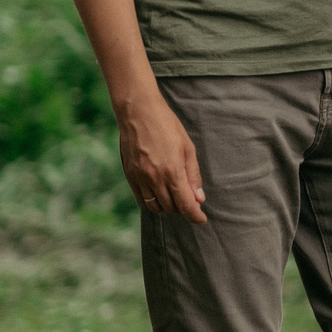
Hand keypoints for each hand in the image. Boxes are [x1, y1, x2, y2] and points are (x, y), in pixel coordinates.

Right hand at [119, 95, 206, 222]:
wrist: (138, 112)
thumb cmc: (167, 126)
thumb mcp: (188, 148)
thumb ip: (193, 176)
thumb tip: (198, 198)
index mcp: (172, 172)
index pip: (185, 205)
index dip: (195, 216)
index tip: (201, 219)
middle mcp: (154, 178)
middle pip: (171, 208)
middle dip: (183, 209)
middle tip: (190, 202)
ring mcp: (139, 178)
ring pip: (155, 207)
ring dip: (168, 207)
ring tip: (176, 198)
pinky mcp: (129, 175)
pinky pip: (141, 199)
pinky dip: (152, 202)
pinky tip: (160, 195)